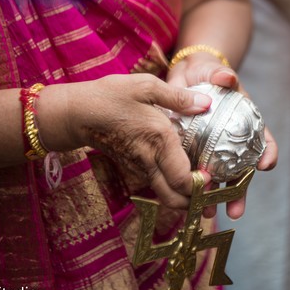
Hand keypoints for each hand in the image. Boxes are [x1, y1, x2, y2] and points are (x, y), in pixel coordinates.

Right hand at [39, 74, 212, 209]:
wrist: (77, 113)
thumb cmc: (110, 96)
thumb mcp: (145, 86)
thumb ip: (178, 96)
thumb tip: (206, 104)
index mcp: (158, 141)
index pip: (183, 180)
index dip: (201, 186)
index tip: (212, 177)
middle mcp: (150, 161)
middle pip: (176, 200)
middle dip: (196, 202)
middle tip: (212, 191)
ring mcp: (139, 169)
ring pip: (166, 196)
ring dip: (184, 197)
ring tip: (202, 185)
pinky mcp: (132, 168)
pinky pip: (157, 186)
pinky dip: (171, 188)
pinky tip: (182, 173)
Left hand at [166, 52, 278, 218]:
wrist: (186, 76)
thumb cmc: (206, 72)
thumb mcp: (213, 70)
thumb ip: (220, 74)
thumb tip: (226, 78)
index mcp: (246, 122)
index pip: (263, 140)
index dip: (268, 154)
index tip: (264, 166)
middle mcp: (233, 141)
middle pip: (242, 170)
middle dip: (240, 192)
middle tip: (235, 209)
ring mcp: (214, 149)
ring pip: (219, 178)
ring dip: (216, 199)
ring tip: (209, 214)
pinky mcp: (194, 153)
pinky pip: (196, 172)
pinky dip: (193, 189)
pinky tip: (187, 203)